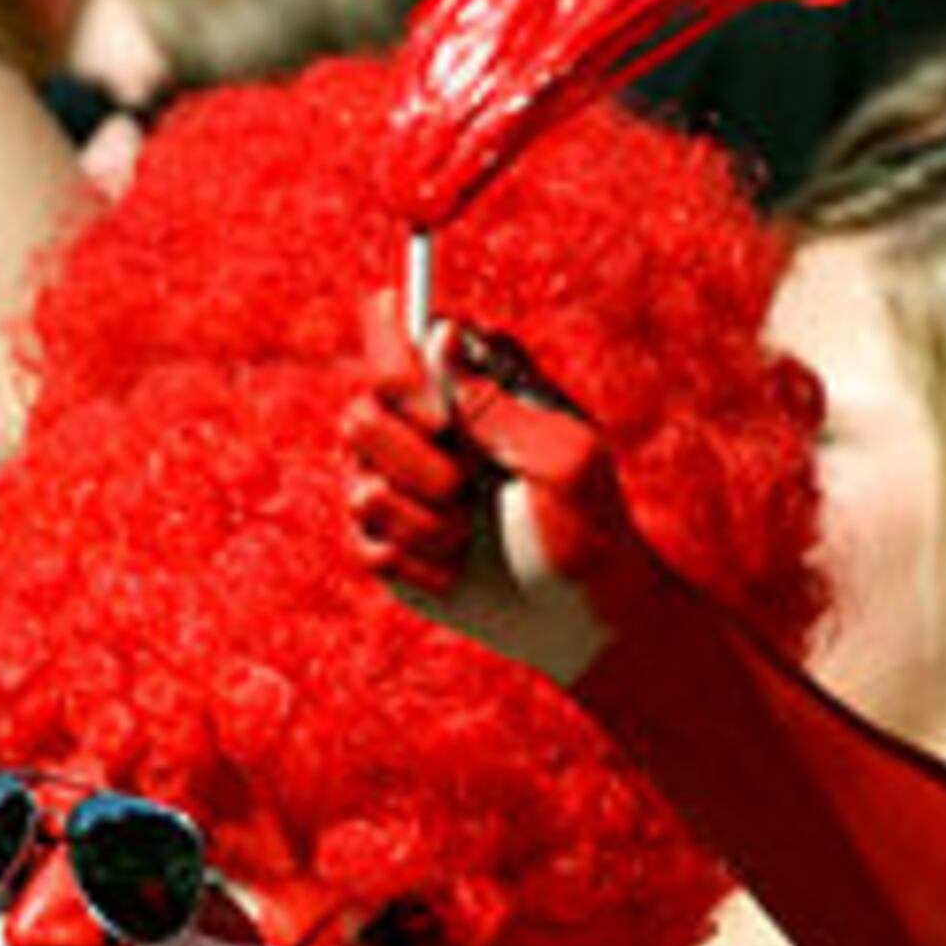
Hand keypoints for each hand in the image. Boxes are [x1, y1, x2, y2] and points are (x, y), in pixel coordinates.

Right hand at [338, 301, 667, 687]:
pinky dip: (412, 562)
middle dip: (409, 459)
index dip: (393, 361)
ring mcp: (397, 481)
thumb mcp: (563, 460)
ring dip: (420, 519)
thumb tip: (441, 333)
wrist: (577, 616)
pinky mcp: (384, 540)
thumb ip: (497, 402)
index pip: (397, 329)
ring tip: (467, 535)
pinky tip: (451, 572)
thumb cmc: (588, 527)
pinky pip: (362, 542)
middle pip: (360, 412)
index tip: (436, 416)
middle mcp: (422, 424)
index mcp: (467, 381)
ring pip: (357, 482)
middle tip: (460, 485)